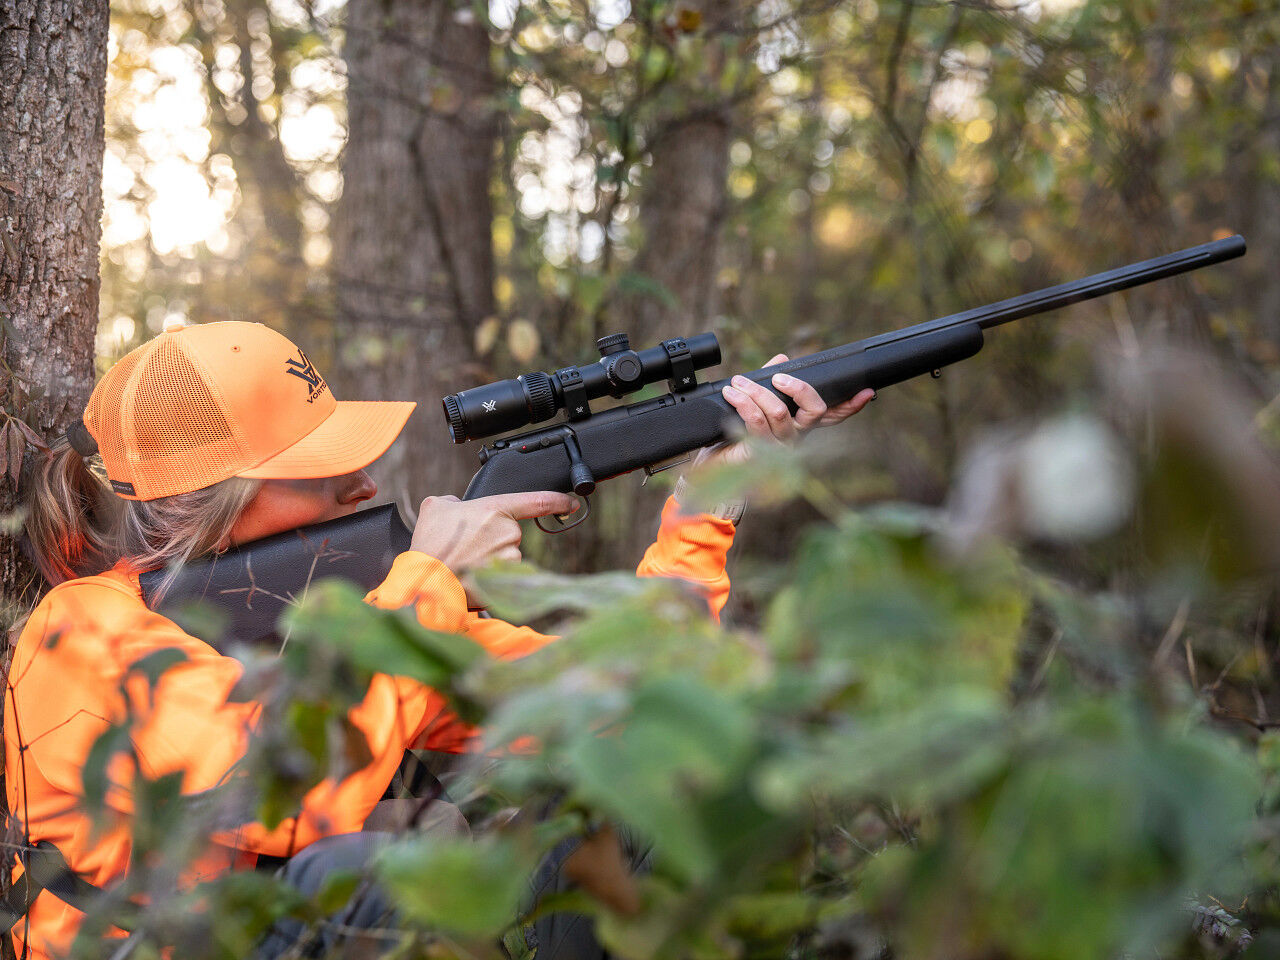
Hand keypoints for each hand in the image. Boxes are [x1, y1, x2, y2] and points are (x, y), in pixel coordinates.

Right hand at [410, 491, 578, 572]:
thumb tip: (458, 507)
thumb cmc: (430, 544)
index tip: (571, 503)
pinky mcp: (506, 580)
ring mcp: (509, 558)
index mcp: (495, 510)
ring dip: (488, 559)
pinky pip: (501, 575)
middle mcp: (509, 533)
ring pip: (505, 556)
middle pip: (509, 534)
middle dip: (490, 539)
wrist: (426, 579)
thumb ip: (454, 502)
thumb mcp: (436, 507)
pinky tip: (468, 575)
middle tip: (465, 545)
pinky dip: (486, 576)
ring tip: (463, 561)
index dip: (558, 501)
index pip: (537, 501)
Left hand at [699, 353, 876, 468]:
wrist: (714, 460)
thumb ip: (769, 381)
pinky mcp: (760, 453)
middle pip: (813, 411)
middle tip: (777, 377)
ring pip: (779, 412)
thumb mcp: (755, 400)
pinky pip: (756, 422)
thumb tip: (783, 359)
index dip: (851, 405)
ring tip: (738, 382)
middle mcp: (796, 436)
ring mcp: (780, 447)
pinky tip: (730, 394)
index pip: (833, 415)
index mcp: (801, 423)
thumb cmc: (736, 430)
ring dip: (756, 391)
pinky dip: (742, 402)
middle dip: (798, 388)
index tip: (866, 392)